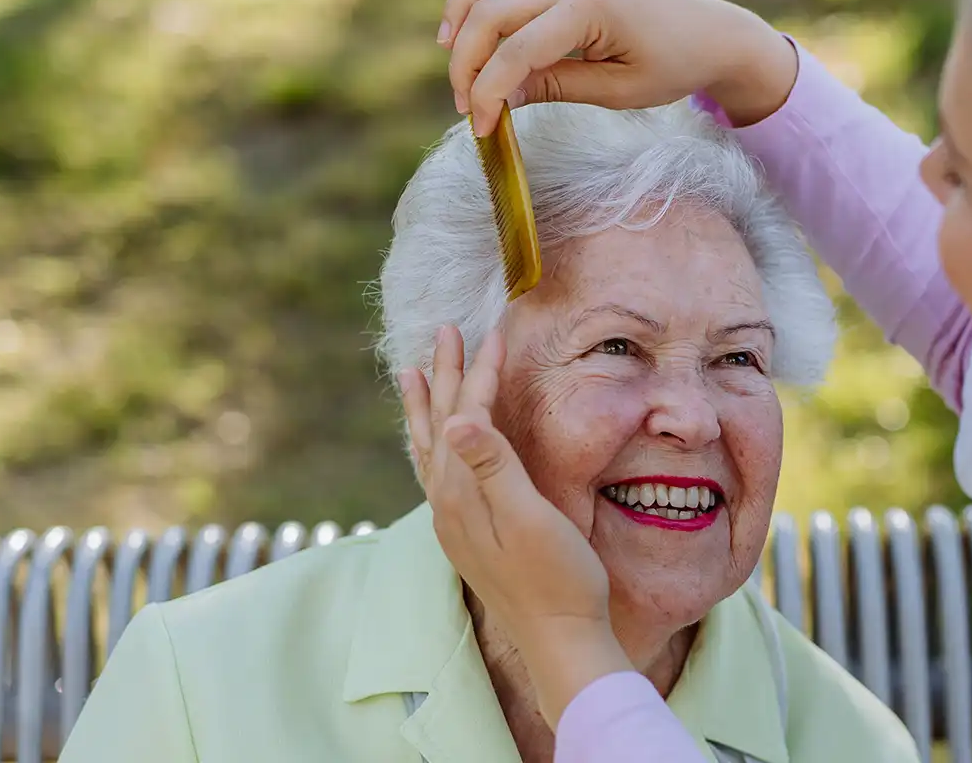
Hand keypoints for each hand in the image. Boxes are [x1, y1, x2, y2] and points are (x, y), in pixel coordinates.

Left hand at [398, 326, 629, 724]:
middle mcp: (448, 503)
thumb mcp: (531, 519)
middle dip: (445, 376)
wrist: (559, 638)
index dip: (478, 372)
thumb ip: (493, 468)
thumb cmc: (559, 578)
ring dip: (425, 407)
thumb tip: (458, 421)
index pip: (466, 414)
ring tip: (412, 375)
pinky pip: (436, 474)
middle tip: (446, 332)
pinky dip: (431, 444)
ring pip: (430, 449)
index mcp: (463, 492)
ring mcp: (454, 521)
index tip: (492, 332)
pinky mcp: (466, 534)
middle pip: (441, 424)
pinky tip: (436, 444)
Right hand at [440, 0, 798, 135]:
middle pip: (490, 12)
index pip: (517, 50)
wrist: (710, 33)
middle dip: (467, 64)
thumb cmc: (673, 65)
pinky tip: (469, 25)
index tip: (481, 129)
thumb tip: (501, 96)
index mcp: (590, 7)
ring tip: (452, 56)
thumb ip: (555, 87)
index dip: (488, 92)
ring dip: (461, 14)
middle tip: (467, 109)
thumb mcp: (617, 91)